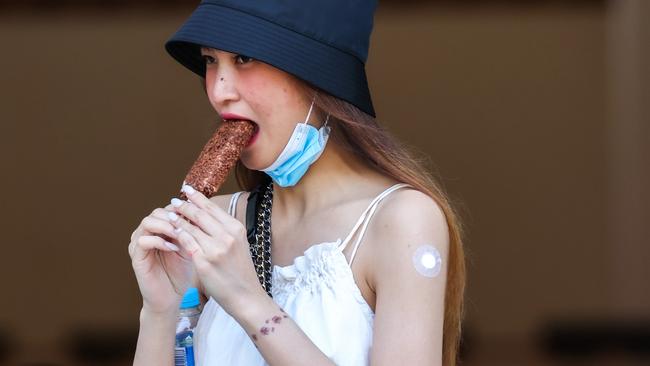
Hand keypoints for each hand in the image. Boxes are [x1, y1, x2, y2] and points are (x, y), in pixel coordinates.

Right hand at [128, 203, 193, 314]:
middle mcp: (148, 233)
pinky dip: (159, 241)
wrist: (174, 299)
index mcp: (161, 229)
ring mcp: (139, 244)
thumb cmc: (185, 274)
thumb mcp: (192, 249)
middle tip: (188, 222)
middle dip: (173, 215)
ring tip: (181, 234)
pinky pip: (143, 241)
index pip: (169, 209)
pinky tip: (173, 248)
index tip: (198, 214)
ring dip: (166, 225)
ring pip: (147, 222)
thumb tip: (206, 212)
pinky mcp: (136, 257)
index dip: (183, 209)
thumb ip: (194, 232)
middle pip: (157, 212)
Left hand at [168, 184, 266, 315]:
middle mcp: (227, 236)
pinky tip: (171, 231)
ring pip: (191, 227)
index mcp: (236, 229)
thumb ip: (225, 230)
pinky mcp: (204, 262)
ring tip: (169, 214)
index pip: (213, 208)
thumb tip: (208, 215)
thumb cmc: (241, 271)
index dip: (198, 198)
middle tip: (174, 200)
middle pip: (200, 214)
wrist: (245, 296)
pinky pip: (186, 243)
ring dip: (178, 219)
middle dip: (185, 205)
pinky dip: (178, 235)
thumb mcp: (239, 245)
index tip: (187, 190)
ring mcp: (215, 249)